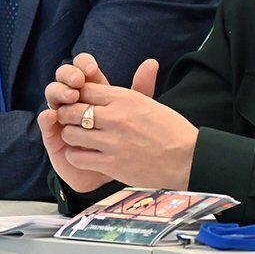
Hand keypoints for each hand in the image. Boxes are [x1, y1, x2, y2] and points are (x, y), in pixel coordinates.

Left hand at [42, 53, 195, 189]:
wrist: (187, 159)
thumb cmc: (170, 131)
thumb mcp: (148, 102)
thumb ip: (122, 96)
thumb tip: (100, 90)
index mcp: (125, 98)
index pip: (85, 89)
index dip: (76, 96)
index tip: (77, 103)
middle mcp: (116, 117)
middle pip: (72, 110)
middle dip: (67, 115)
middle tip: (71, 122)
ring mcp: (112, 141)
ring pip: (70, 133)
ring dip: (70, 136)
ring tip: (78, 140)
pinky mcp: (111, 163)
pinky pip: (77, 157)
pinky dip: (76, 156)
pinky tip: (83, 155)